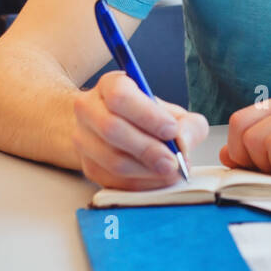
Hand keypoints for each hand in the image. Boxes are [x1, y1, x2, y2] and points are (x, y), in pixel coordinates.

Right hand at [72, 70, 208, 189]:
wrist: (117, 131)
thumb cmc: (146, 119)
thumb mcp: (172, 113)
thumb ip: (188, 125)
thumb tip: (182, 142)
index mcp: (110, 85)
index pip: (121, 97)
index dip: (147, 116)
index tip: (171, 130)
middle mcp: (88, 109)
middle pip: (111, 129)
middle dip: (147, 149)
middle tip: (173, 161)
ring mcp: (83, 139)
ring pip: (111, 159)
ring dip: (145, 170)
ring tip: (169, 171)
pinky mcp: (87, 166)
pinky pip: (112, 180)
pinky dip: (140, 184)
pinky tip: (157, 179)